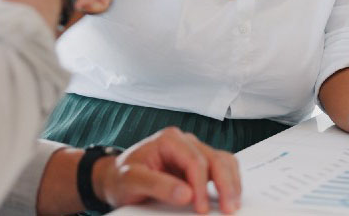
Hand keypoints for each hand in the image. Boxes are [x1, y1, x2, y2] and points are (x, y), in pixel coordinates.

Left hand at [92, 127, 241, 213]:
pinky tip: (230, 196)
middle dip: (224, 185)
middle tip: (228, 208)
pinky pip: (222, 167)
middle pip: (214, 159)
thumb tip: (186, 194)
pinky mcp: (199, 165)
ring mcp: (193, 152)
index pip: (194, 160)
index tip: (200, 208)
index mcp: (168, 140)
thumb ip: (157, 186)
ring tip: (232, 205)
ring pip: (223, 161)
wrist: (116, 179)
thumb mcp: (131, 181)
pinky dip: (230, 181)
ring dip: (231, 183)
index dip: (201, 186)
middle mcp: (184, 142)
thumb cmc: (122, 177)